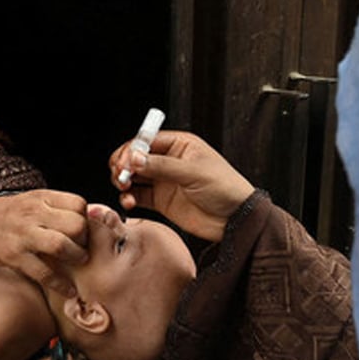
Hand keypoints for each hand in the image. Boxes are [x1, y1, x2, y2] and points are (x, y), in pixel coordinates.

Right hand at [0, 189, 88, 297]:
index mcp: (39, 197)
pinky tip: (67, 289)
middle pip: (75, 224)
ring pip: (61, 245)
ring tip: (78, 262)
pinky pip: (43, 272)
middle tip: (83, 248)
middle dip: (85, 239)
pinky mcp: (13, 255)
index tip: (83, 230)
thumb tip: (87, 218)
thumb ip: (54, 208)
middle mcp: (32, 212)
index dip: (86, 219)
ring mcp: (22, 234)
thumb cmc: (3, 217)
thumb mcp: (29, 202)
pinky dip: (60, 283)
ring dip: (76, 257)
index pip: (78, 204)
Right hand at [109, 130, 253, 241]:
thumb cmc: (226, 188)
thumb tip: (134, 158)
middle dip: (123, 164)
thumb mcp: (194, 172)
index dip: (131, 149)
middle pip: (135, 157)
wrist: (236, 219)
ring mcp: (164, 181)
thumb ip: (161, 166)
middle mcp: (169, 160)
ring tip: (123, 187)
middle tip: (121, 175)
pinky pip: (137, 196)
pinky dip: (128, 198)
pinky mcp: (161, 201)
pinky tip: (129, 201)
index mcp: (180, 145)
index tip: (125, 162)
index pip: (146, 140)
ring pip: (133, 176)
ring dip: (123, 181)